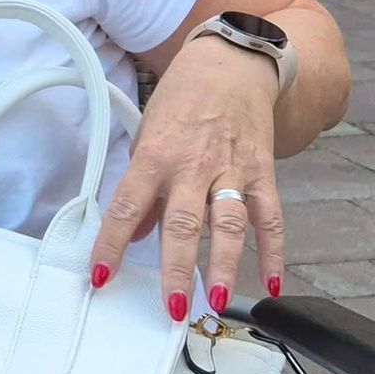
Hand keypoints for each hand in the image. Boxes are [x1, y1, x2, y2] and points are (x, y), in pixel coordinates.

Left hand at [90, 36, 285, 319]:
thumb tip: (136, 234)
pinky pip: (270, 218)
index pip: (126, 206)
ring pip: (228, 226)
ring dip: (223, 266)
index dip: (112, 243)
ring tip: (215, 301)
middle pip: (182, 224)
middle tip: (170, 307)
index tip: (101, 275)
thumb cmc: (180, 103)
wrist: (229, 66)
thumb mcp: (147, 137)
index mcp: (154, 156)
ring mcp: (231, 171)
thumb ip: (143, 188)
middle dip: (176, 268)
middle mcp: (192, 166)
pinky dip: (273, 252)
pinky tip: (270, 283)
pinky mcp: (262, 173)